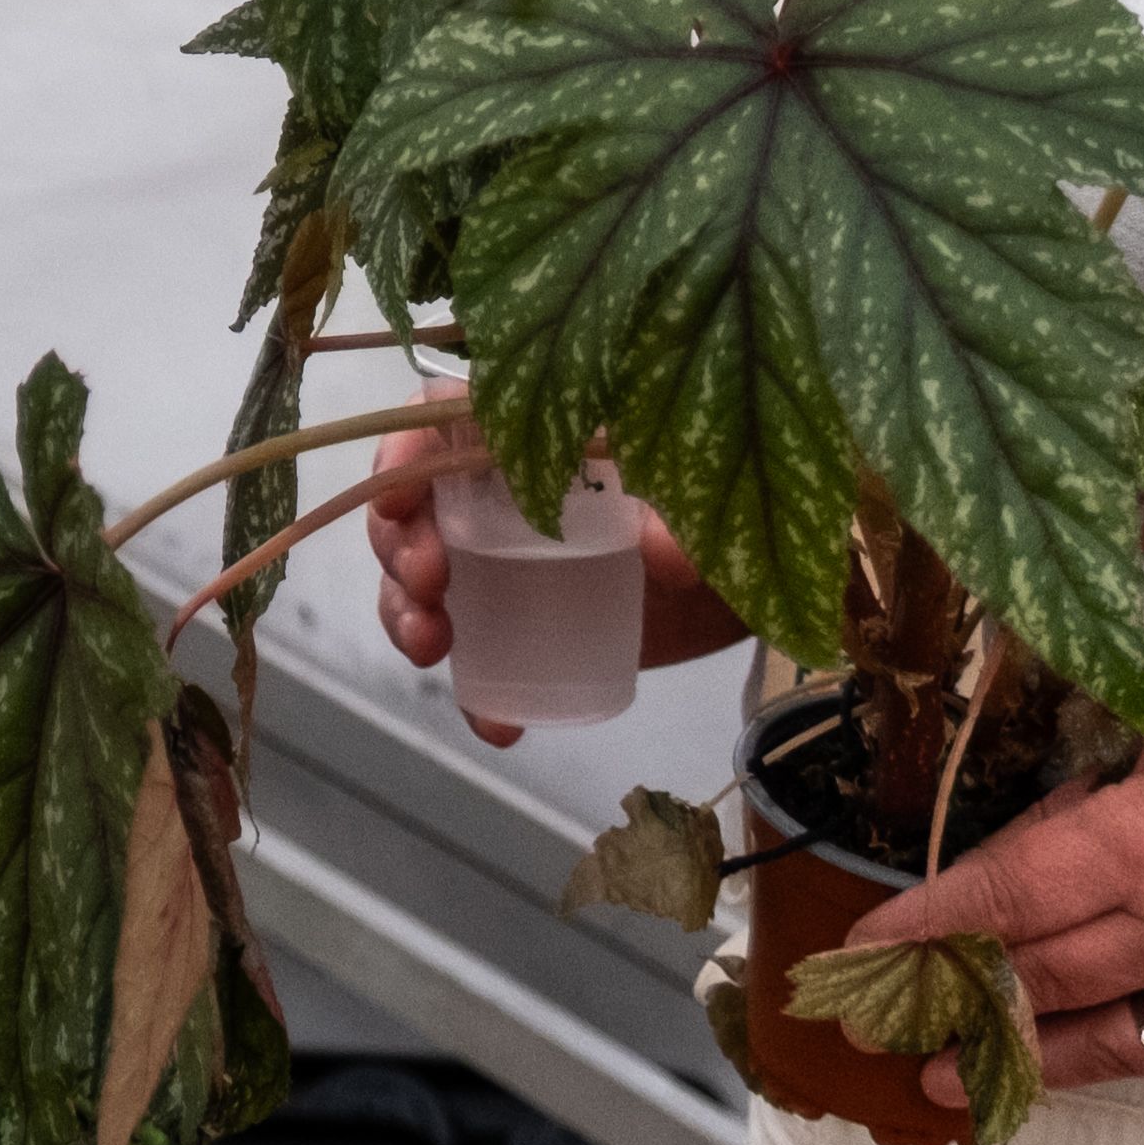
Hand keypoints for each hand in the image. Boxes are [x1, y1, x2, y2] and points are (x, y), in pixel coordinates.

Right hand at [353, 385, 748, 744]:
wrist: (744, 589)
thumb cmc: (719, 512)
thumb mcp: (706, 503)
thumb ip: (687, 515)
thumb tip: (667, 554)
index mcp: (532, 435)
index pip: (442, 419)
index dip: (404, 449)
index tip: (400, 494)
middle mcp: (500, 495)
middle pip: (416, 506)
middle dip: (401, 543)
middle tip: (431, 582)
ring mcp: (503, 565)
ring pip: (420, 583)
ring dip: (405, 614)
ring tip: (431, 648)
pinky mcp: (521, 628)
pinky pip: (474, 660)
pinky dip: (472, 695)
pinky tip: (496, 725)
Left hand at [848, 662, 1143, 1102]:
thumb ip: (1085, 819)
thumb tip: (1006, 875)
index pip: (1005, 895)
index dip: (926, 926)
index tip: (868, 947)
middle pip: (1041, 975)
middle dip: (958, 994)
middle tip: (892, 1015)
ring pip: (1100, 1039)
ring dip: (1019, 1053)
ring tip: (953, 1072)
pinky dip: (1115, 1048)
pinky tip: (1066, 1054)